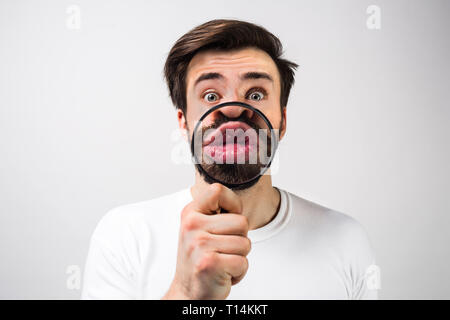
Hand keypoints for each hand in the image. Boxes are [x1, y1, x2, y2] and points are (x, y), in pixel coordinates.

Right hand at [163, 183, 250, 299]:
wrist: (188, 292)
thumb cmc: (201, 259)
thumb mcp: (201, 229)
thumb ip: (216, 213)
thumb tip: (237, 201)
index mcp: (190, 213)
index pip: (218, 191)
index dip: (233, 204)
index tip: (227, 219)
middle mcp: (191, 226)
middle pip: (242, 221)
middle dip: (239, 239)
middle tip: (221, 250)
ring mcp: (199, 244)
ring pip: (245, 243)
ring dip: (239, 257)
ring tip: (221, 262)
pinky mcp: (209, 263)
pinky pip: (243, 262)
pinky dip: (239, 272)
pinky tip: (222, 274)